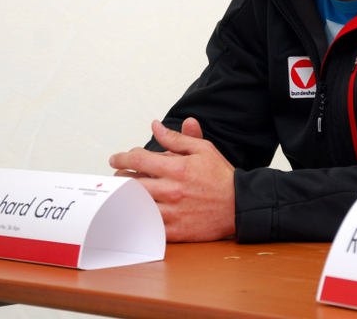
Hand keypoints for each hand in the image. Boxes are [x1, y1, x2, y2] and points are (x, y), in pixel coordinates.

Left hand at [109, 118, 235, 241]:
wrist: (240, 206)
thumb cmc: (221, 177)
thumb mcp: (202, 149)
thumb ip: (176, 138)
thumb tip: (155, 126)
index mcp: (177, 168)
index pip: (139, 159)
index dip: (122, 157)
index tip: (116, 159)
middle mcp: (172, 190)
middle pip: (132, 183)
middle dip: (120, 178)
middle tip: (117, 176)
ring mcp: (173, 212)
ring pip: (137, 205)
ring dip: (124, 198)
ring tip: (121, 193)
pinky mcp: (176, 231)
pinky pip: (149, 227)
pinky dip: (137, 219)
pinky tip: (134, 213)